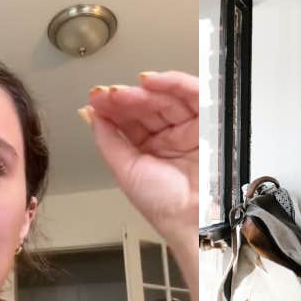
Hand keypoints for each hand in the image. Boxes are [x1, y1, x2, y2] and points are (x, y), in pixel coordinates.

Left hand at [81, 72, 199, 245]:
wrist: (194, 218)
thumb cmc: (166, 207)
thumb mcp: (125, 171)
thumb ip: (108, 139)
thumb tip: (90, 113)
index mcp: (149, 150)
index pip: (130, 119)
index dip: (112, 107)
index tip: (97, 99)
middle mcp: (169, 138)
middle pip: (147, 105)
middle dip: (126, 98)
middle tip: (109, 95)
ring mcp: (189, 129)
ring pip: (166, 97)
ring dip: (144, 90)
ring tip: (125, 91)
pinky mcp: (210, 122)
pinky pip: (192, 94)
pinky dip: (173, 82)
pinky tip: (151, 81)